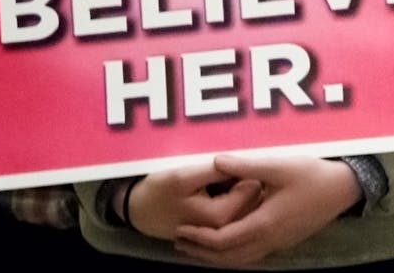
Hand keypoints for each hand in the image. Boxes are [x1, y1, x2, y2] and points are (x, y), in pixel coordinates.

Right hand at [124, 164, 262, 240]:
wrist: (139, 211)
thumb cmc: (158, 192)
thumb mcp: (184, 175)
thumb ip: (217, 172)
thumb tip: (246, 166)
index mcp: (221, 217)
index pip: (254, 186)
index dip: (246, 170)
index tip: (230, 164)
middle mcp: (226, 228)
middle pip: (254, 196)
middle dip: (244, 180)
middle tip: (222, 171)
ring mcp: (223, 230)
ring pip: (247, 201)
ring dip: (239, 187)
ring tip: (217, 180)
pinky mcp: (219, 227)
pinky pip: (238, 206)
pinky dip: (232, 195)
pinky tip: (216, 189)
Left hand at [174, 155, 360, 266]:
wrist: (344, 188)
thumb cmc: (312, 175)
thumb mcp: (278, 166)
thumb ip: (246, 166)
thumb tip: (216, 161)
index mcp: (265, 223)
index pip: (223, 240)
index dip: (199, 238)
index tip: (180, 230)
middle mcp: (270, 239)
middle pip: (229, 257)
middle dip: (202, 252)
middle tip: (180, 243)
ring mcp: (279, 242)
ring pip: (241, 259)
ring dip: (216, 256)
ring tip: (198, 248)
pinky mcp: (286, 240)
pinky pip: (252, 254)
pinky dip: (233, 254)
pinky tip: (228, 243)